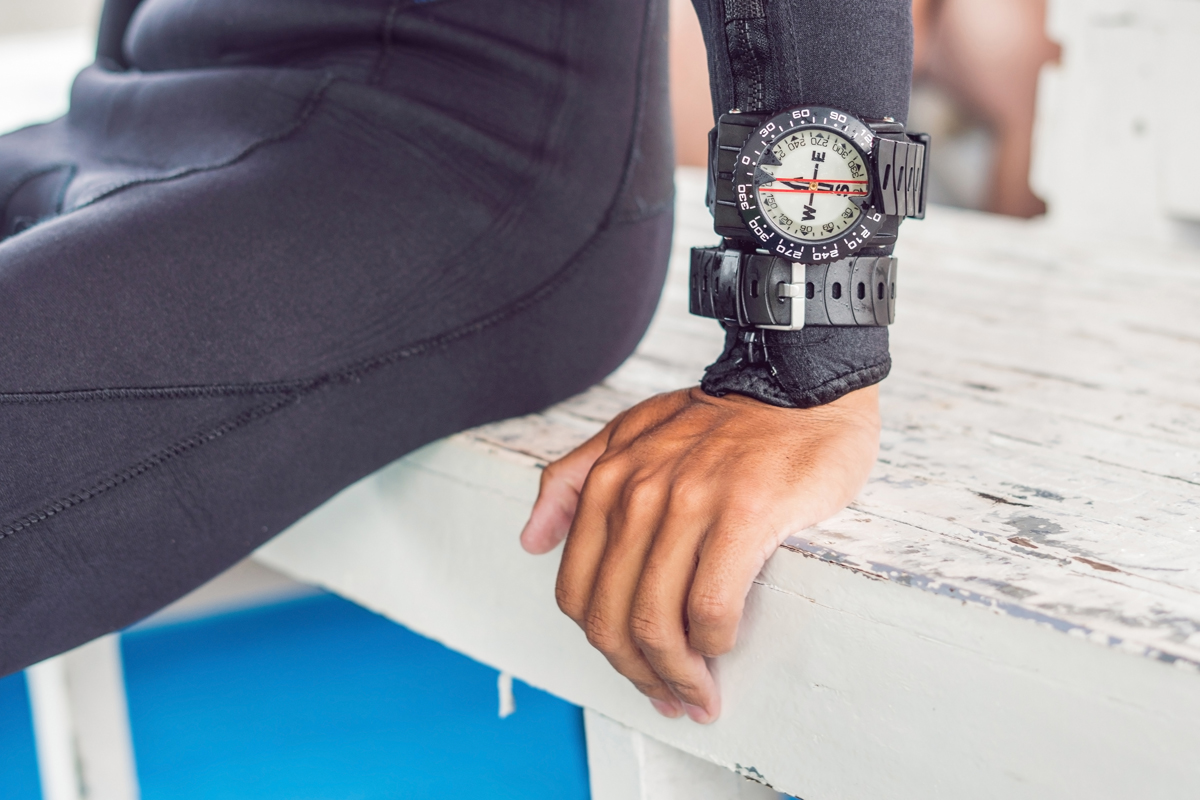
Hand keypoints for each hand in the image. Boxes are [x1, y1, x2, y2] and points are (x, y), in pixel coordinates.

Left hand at [520, 385, 879, 722]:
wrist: (800, 384)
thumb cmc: (722, 419)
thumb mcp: (631, 431)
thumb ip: (573, 480)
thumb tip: (531, 541)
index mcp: (608, 480)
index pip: (578, 592)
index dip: (602, 646)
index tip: (636, 669)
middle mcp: (639, 492)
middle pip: (613, 617)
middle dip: (638, 674)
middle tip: (671, 699)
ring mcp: (690, 502)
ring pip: (658, 621)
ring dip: (678, 675)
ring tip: (701, 695)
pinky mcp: (744, 514)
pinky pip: (712, 606)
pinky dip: (713, 644)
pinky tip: (726, 648)